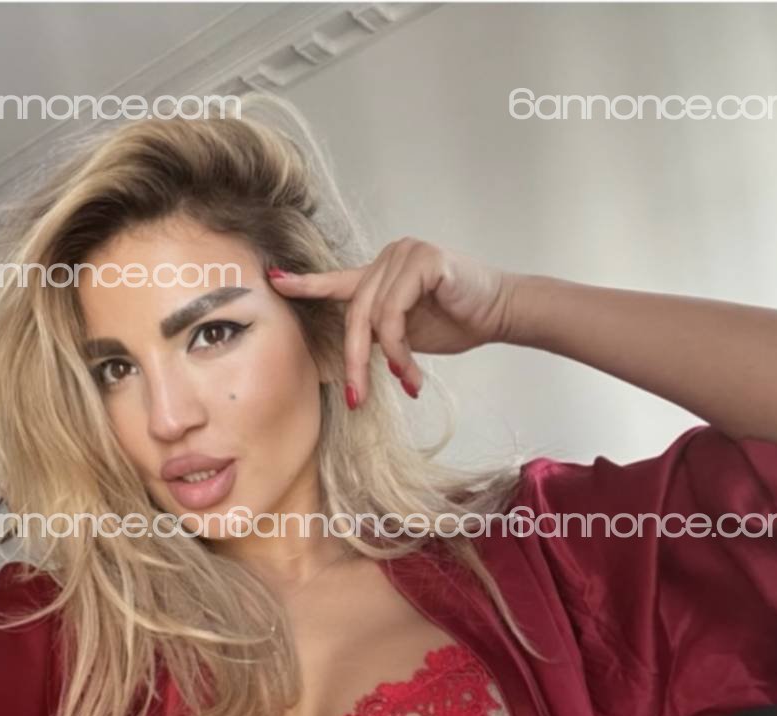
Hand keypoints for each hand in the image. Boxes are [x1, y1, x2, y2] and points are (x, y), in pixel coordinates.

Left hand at [267, 237, 513, 407]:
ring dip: (389, 360)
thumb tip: (356, 357)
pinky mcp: (421, 260)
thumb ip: (380, 333)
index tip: (274, 282)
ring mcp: (403, 254)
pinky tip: (412, 369)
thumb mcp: (409, 333)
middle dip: (355, 363)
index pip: (337, 281)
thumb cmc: (459, 321)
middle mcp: (387, 258)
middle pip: (353, 315)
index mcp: (381, 274)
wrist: (502, 312)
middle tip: (357, 400)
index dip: (306, 284)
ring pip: (372, 318)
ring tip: (407, 381)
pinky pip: (393, 313)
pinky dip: (400, 347)